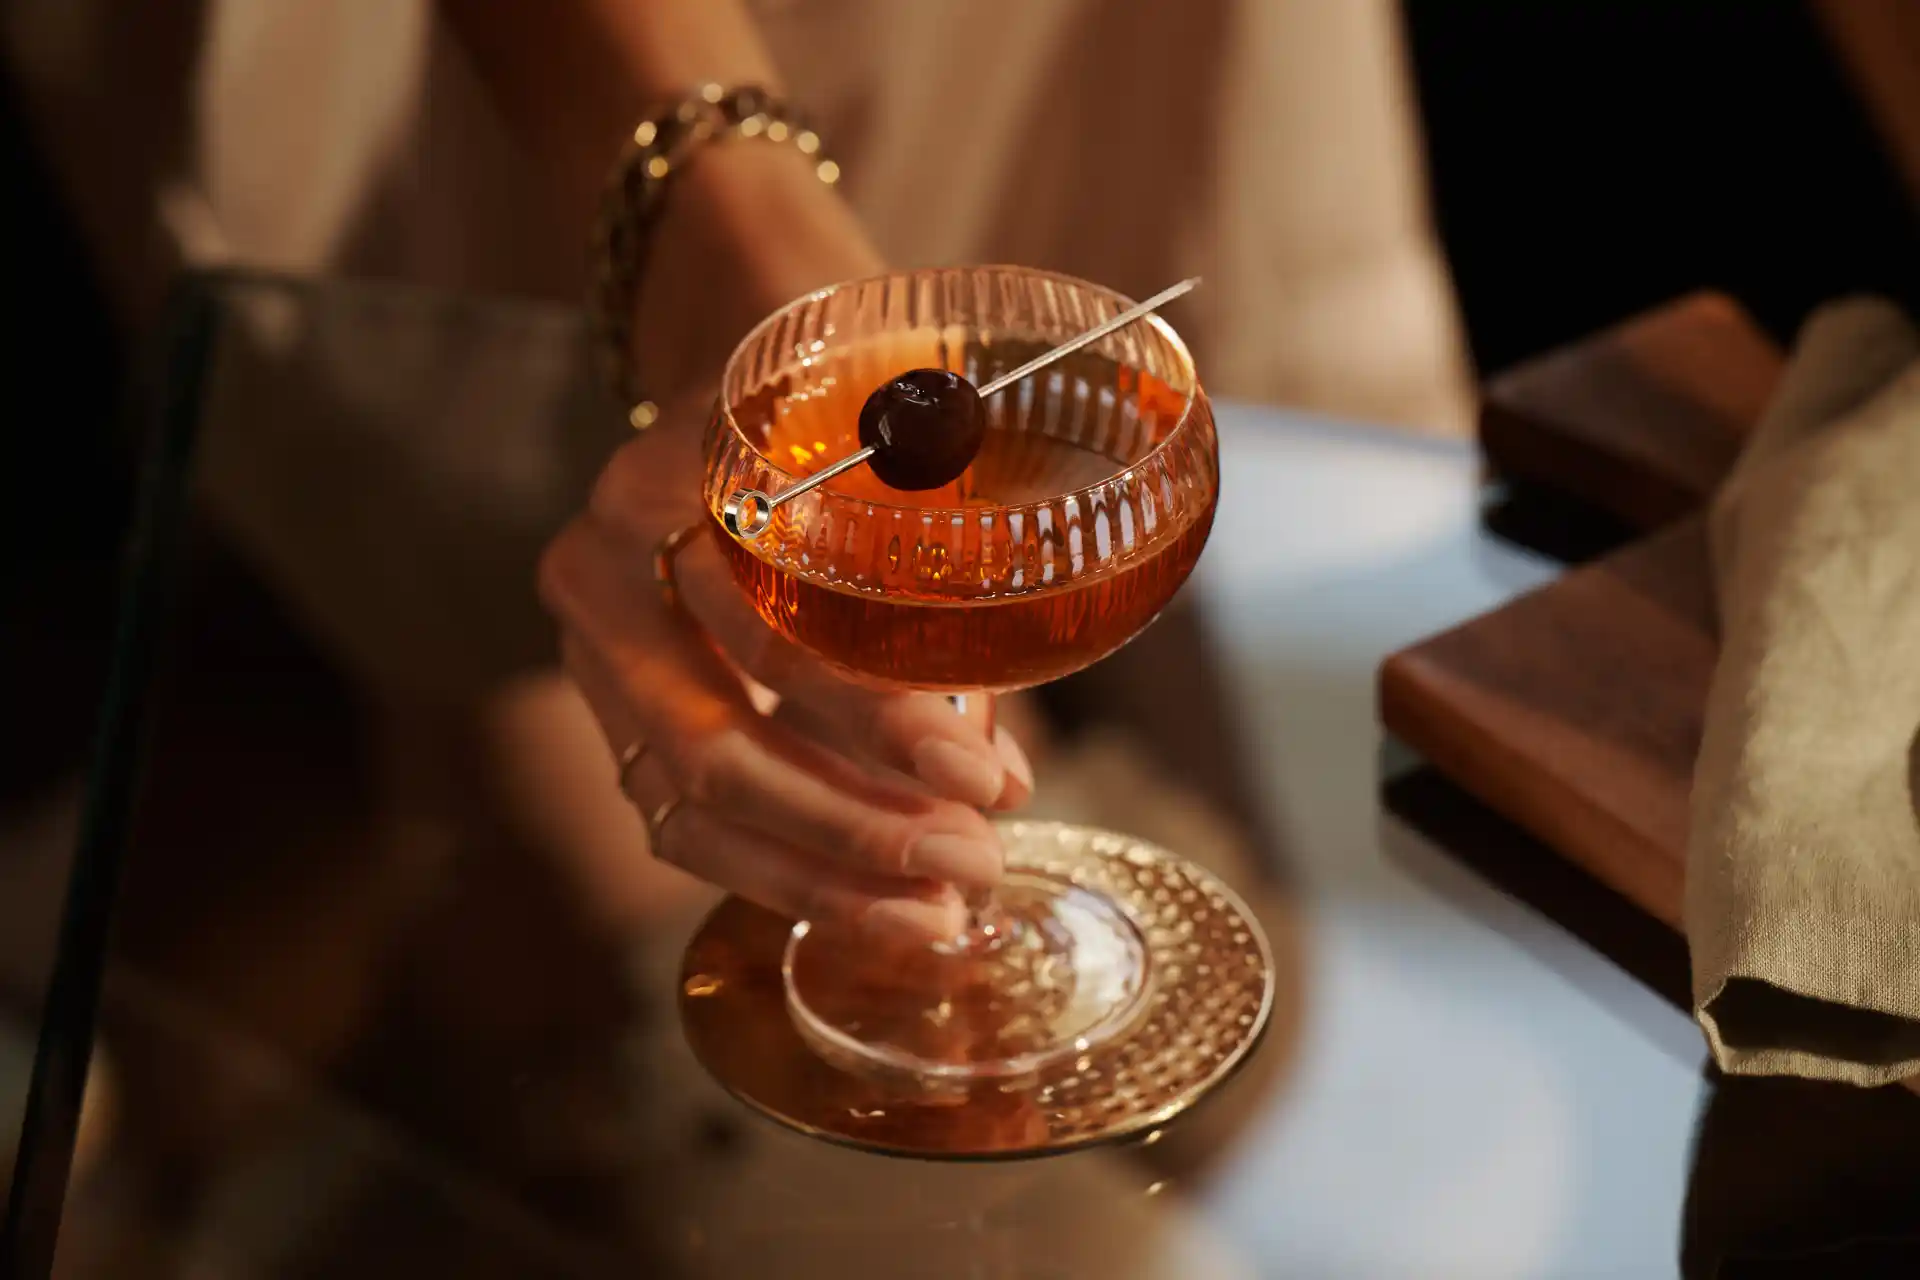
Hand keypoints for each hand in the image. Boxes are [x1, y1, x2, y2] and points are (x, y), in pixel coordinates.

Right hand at [538, 393, 1032, 941]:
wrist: (732, 388)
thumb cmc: (834, 408)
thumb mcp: (889, 443)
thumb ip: (935, 597)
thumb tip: (1000, 781)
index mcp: (661, 476)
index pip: (760, 620)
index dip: (875, 712)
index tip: (982, 778)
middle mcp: (601, 567)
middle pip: (713, 734)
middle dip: (853, 821)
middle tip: (972, 862)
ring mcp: (593, 652)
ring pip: (687, 803)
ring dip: (819, 876)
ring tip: (937, 915)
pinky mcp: (615, 715)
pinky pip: (683, 825)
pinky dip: (783, 877)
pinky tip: (879, 909)